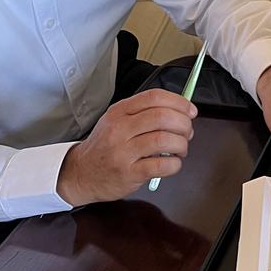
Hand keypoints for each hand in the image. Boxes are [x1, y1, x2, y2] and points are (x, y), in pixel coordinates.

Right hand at [56, 89, 195, 205]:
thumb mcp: (117, 121)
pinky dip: (175, 164)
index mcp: (120, 112)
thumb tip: (181, 111)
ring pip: (164, 140)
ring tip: (181, 149)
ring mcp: (123, 152)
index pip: (155, 97)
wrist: (80, 173)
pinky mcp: (129, 173)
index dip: (179, 102)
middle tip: (187, 132)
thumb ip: (145, 113)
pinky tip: (172, 163)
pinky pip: (161, 165)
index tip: (190, 111)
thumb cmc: (105, 147)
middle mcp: (120, 129)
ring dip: (182, 144)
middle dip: (184, 124)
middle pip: (163, 117)